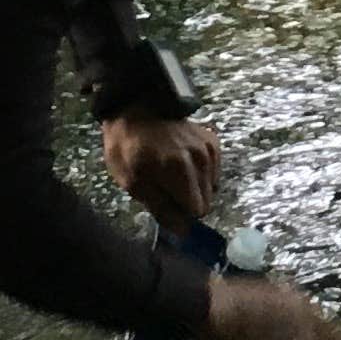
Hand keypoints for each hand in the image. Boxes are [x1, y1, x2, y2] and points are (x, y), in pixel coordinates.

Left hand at [104, 113, 221, 225]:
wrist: (135, 108)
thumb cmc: (128, 147)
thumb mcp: (132, 182)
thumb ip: (160, 208)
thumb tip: (183, 231)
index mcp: (180, 171)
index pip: (196, 211)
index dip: (181, 213)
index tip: (166, 204)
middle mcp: (201, 159)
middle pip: (206, 201)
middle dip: (187, 200)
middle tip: (166, 188)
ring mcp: (209, 149)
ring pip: (211, 188)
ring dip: (194, 187)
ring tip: (173, 173)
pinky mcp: (213, 141)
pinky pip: (213, 172)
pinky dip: (201, 172)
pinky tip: (184, 163)